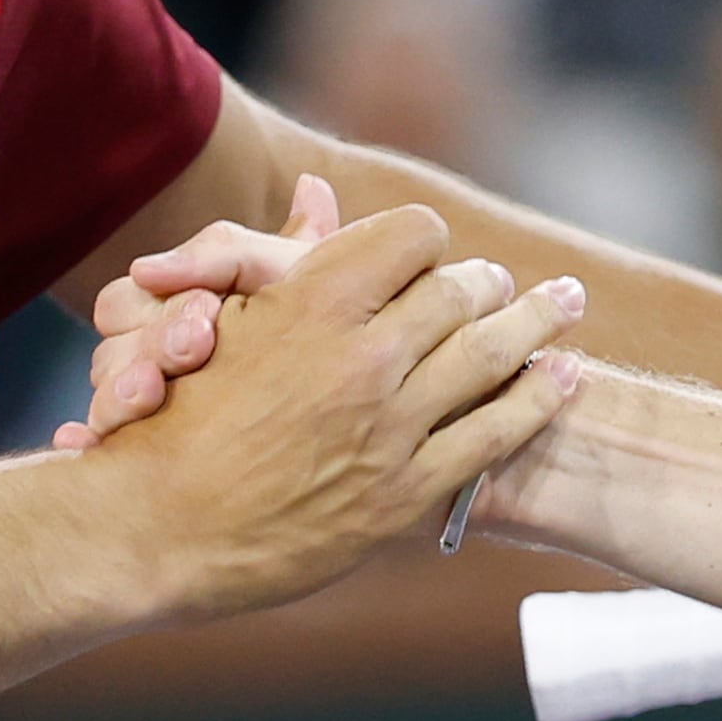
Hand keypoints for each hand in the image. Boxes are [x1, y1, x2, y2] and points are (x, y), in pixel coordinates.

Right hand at [61, 175, 340, 446]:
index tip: (210, 309)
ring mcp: (140, 419)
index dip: (167, 304)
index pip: (128, 302)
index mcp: (167, 313)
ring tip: (150, 395)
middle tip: (196, 345)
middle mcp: (145, 364)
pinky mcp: (138, 464)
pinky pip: (94, 453)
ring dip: (116, 397)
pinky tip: (80, 442)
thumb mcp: (311, 295)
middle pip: (109, 352)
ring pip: (101, 402)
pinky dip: (84, 444)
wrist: (353, 424)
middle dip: (152, 346)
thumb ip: (300, 244)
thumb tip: (312, 183)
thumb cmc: (323, 341)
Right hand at [78, 201, 585, 611]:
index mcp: (314, 301)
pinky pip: (495, 435)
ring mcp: (389, 427)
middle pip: (461, 291)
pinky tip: (565, 377)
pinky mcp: (405, 493)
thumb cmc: (170, 420)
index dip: (425, 239)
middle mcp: (362, 357)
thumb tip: (319, 189)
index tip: (432, 252)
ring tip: (567, 303)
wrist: (154, 531)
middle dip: (491, 280)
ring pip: (493, 354)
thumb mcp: (219, 321)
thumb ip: (283, 255)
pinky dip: (539, 399)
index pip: (411, 235)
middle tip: (512, 278)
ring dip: (540, 321)